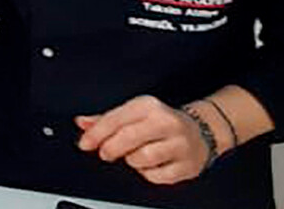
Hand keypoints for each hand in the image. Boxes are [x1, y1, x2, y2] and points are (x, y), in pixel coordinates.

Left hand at [76, 95, 215, 185]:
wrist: (201, 131)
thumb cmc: (161, 123)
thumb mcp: (134, 114)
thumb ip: (106, 119)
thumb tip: (82, 123)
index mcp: (149, 106)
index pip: (116, 119)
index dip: (96, 134)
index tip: (85, 143)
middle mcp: (166, 122)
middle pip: (128, 138)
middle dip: (110, 149)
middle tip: (106, 153)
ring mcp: (179, 144)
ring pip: (142, 159)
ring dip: (132, 161)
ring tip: (134, 156)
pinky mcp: (187, 166)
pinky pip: (157, 176)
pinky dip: (148, 174)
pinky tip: (150, 166)